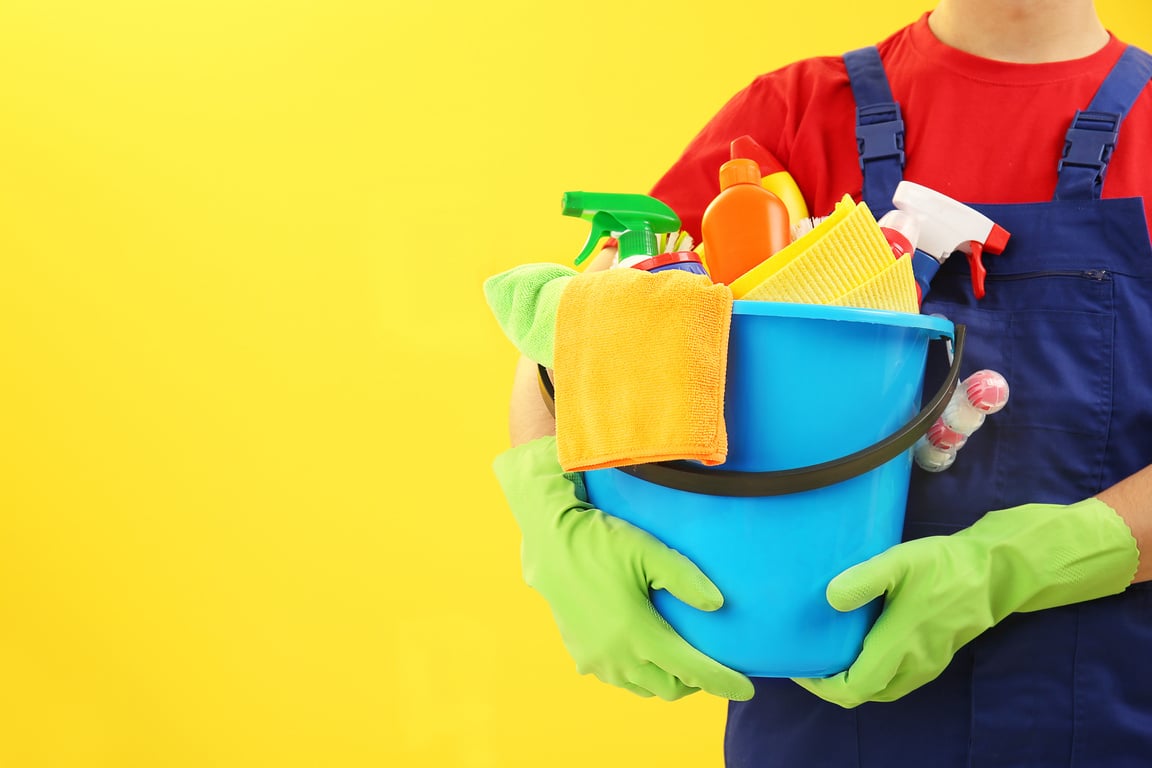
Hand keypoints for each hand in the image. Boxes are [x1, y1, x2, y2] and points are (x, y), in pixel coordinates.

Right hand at [493, 436, 753, 700]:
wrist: (549, 541)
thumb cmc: (601, 541)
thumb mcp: (648, 551)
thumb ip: (686, 579)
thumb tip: (718, 605)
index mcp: (638, 633)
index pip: (692, 670)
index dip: (723, 681)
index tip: (747, 689)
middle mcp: (617, 656)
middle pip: (669, 688)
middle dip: (694, 683)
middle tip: (708, 661)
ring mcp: (596, 659)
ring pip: (642, 688)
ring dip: (664, 679)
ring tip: (677, 656)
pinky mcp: (580, 653)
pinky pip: (617, 678)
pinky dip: (637, 673)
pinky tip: (640, 650)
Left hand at [794, 498, 1137, 707]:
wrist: (997, 571)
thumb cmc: (946, 566)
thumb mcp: (901, 562)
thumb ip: (864, 580)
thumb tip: (830, 599)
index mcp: (900, 646)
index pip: (854, 688)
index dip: (822, 685)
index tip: (801, 666)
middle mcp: (914, 664)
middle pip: (865, 693)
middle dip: (834, 683)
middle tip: (811, 657)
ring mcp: (928, 663)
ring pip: (883, 687)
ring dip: (856, 678)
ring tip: (831, 652)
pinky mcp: (937, 655)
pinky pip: (899, 677)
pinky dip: (875, 671)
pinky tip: (864, 644)